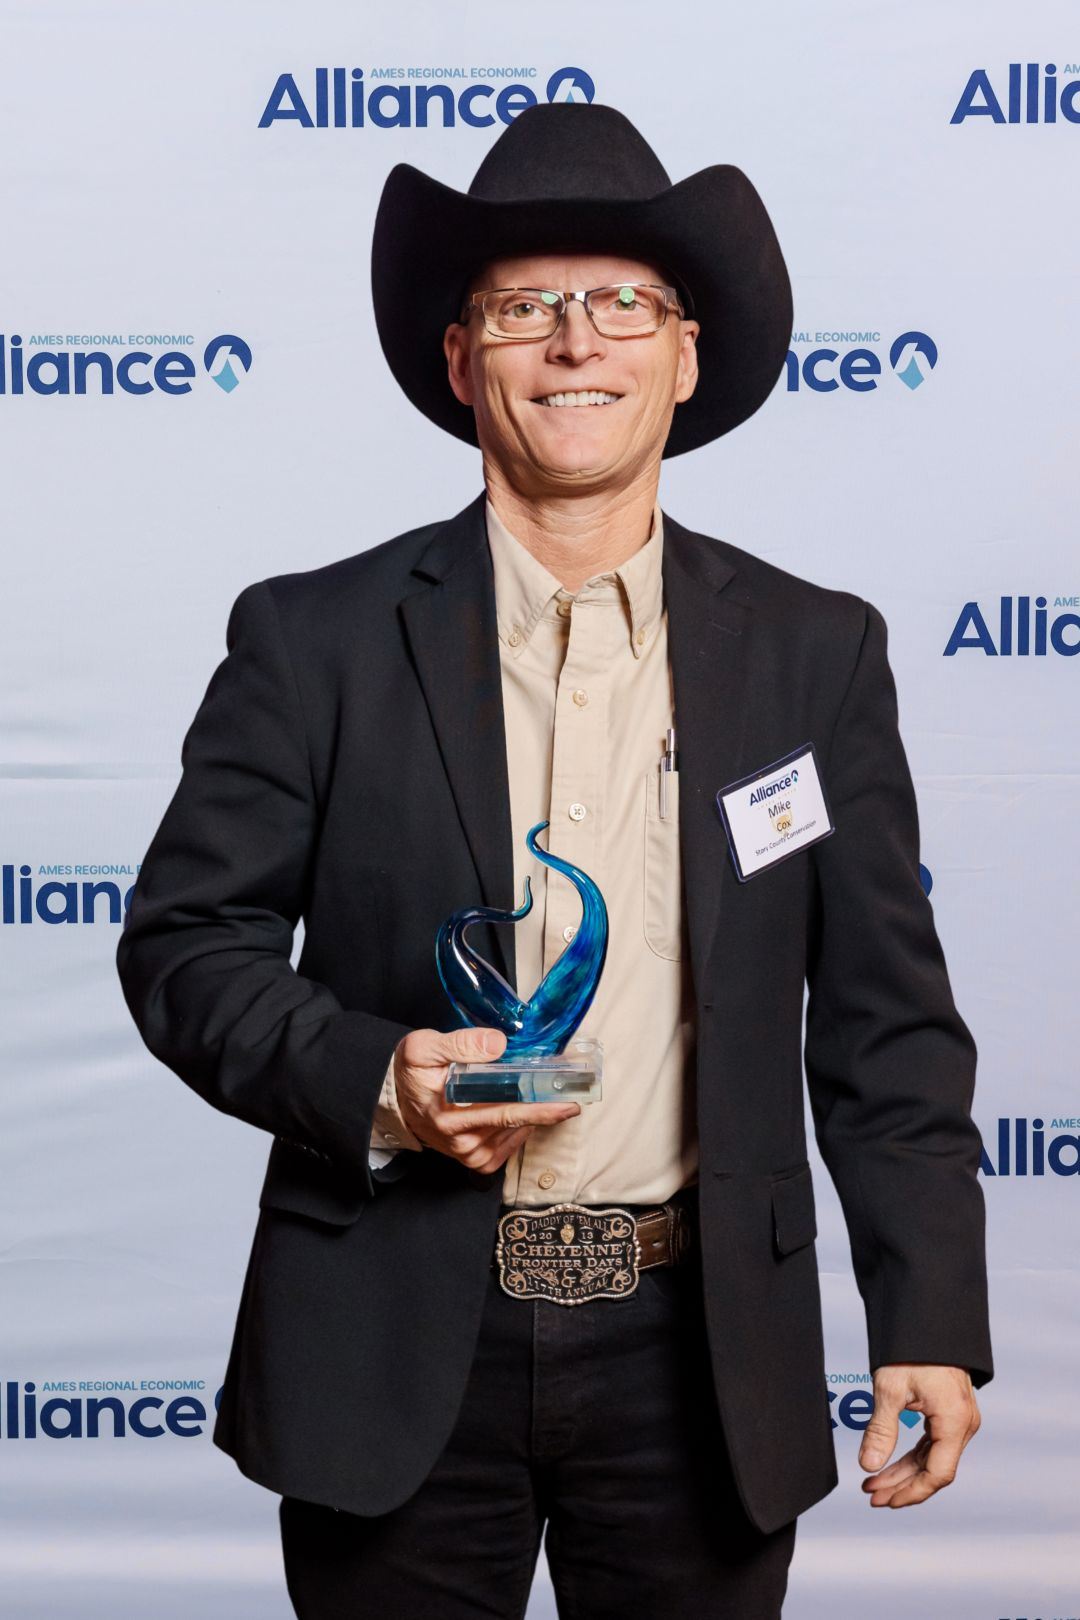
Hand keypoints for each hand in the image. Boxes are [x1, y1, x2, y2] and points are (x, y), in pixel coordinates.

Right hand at [391, 1026, 580, 1172]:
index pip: (503, 1109)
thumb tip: (498, 1043)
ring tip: (553, 1098)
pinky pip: (507, 1149)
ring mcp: (467, 1153)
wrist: (394, 1100)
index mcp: (447, 1114)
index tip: (563, 1094)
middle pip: (515, 1123)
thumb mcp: (423, 1047)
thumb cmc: (411, 1072)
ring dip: (536, 1118)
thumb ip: (460, 1044)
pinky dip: (521, 1132)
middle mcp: (459, 1139)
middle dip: (549, 1110)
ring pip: (514, 1135)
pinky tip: (527, 1116)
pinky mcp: (472, 1160)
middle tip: (575, 1098)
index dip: (537, 1101)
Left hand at [858, 1363, 980, 1507]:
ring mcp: (960, 1420)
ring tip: (874, 1483)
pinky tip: (891, 1465)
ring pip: (933, 1458)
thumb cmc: (914, 1350)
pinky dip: (912, 1457)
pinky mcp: (952, 1414)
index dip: (911, 1492)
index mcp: (955, 1422)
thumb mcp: (890, 1389)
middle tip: (871, 1495)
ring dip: (905, 1473)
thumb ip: (881, 1431)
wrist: (930, 1320)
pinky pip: (934, 1444)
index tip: (884, 1499)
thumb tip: (868, 1466)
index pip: (938, 1474)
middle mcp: (964, 1425)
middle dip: (902, 1486)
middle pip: (935, 1470)